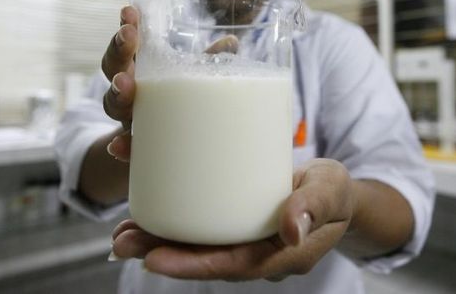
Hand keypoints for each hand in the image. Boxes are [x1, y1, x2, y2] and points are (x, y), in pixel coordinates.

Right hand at [102, 12, 238, 162]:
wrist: (174, 151)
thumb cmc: (184, 103)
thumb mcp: (195, 78)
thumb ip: (208, 61)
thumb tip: (230, 43)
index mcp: (141, 68)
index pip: (127, 44)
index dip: (126, 28)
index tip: (128, 11)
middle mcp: (130, 91)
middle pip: (113, 69)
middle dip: (118, 51)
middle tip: (128, 36)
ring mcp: (130, 120)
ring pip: (113, 105)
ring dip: (117, 93)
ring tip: (123, 85)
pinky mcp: (138, 148)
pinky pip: (126, 147)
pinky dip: (123, 146)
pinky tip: (119, 147)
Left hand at [111, 159, 355, 281]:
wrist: (332, 191)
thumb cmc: (334, 191)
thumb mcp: (331, 190)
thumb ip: (314, 207)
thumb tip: (291, 230)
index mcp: (280, 254)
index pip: (231, 266)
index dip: (192, 266)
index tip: (155, 259)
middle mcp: (256, 253)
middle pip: (204, 260)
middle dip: (161, 254)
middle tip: (122, 242)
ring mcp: (243, 240)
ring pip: (197, 247)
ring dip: (158, 241)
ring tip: (122, 232)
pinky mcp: (233, 222)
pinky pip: (201, 228)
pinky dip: (173, 222)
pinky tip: (147, 210)